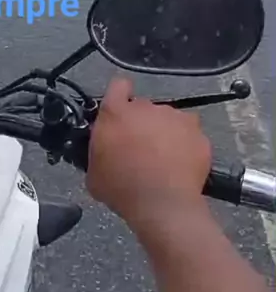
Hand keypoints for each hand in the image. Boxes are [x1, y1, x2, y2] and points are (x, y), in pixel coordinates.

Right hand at [86, 78, 211, 237]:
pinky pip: (189, 133)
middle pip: (143, 107)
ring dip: (164, 132)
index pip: (118, 85)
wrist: (163, 206)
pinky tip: (181, 165)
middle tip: (140, 148)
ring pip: (168, 119)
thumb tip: (103, 148)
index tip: (121, 111)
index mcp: (116, 113)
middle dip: (141, 123)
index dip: (119, 96)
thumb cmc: (122, 190)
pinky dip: (185, 144)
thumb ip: (98, 149)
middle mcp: (146, 107)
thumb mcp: (93, 172)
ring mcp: (175, 117)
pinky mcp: (197, 132)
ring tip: (163, 159)